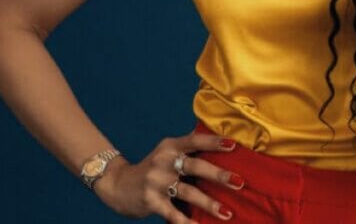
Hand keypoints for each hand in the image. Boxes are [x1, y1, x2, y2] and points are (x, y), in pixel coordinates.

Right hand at [94, 131, 243, 222]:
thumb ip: (188, 150)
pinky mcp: (150, 201)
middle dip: (218, 175)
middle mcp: (163, 161)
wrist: (117, 184)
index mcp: (170, 146)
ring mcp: (156, 181)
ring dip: (209, 203)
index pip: (194, 140)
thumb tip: (221, 143)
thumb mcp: (166, 153)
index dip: (213, 142)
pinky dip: (186, 222)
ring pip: (188, 192)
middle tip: (239, 182)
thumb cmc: (152, 169)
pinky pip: (172, 214)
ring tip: (227, 213)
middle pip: (195, 166)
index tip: (234, 145)